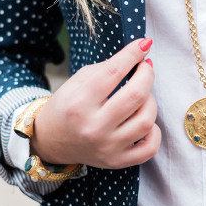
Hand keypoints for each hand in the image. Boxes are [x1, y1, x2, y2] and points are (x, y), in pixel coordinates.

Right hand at [31, 38, 159, 168]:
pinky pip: (150, 148)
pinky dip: (154, 132)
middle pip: (136, 95)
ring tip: (142, 95)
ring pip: (146, 120)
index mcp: (79, 103)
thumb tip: (139, 55)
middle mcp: (93, 127)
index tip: (145, 44)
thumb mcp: (77, 81)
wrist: (51, 140)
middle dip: (147, 74)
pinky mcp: (116, 161)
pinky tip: (145, 122)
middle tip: (145, 68)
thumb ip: (107, 68)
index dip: (133, 54)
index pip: (114, 72)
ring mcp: (107, 147)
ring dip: (151, 101)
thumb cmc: (67, 106)